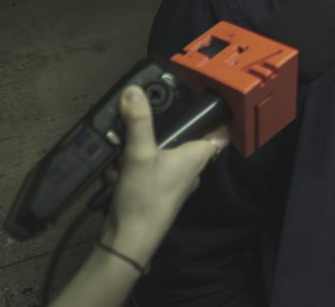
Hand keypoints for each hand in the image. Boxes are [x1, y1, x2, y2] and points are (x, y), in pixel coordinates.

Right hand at [98, 85, 228, 267]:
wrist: (128, 241)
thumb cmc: (144, 199)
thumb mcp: (139, 154)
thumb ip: (138, 122)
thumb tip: (134, 92)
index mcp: (197, 156)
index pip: (220, 133)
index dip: (218, 118)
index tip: (209, 104)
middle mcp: (189, 169)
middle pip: (178, 141)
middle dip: (152, 137)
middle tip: (134, 138)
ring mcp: (172, 184)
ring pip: (155, 157)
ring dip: (133, 156)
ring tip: (120, 163)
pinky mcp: (154, 194)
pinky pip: (142, 173)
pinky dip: (127, 172)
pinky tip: (114, 179)